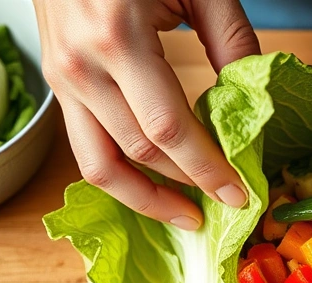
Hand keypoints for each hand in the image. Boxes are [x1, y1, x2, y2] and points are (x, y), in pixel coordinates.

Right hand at [34, 0, 259, 228]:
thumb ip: (230, 39)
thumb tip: (254, 103)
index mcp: (116, 37)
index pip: (167, 128)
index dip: (206, 169)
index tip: (239, 193)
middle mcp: (79, 66)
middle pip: (138, 152)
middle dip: (187, 185)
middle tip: (226, 204)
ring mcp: (61, 78)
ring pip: (100, 165)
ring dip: (146, 199)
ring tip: (186, 215)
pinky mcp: (57, 84)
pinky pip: (86, 147)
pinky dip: (121, 175)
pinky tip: (155, 186)